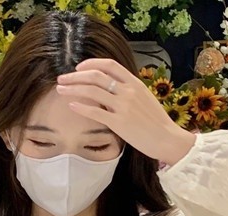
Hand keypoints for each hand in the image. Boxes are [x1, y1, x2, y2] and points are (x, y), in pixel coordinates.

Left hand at [56, 58, 195, 165]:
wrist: (167, 139)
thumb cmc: (156, 123)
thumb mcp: (144, 100)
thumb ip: (128, 93)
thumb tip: (109, 91)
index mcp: (135, 83)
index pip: (110, 65)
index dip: (91, 64)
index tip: (79, 68)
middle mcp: (128, 91)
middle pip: (96, 76)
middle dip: (75, 76)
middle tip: (62, 78)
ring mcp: (123, 106)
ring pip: (92, 91)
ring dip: (73, 88)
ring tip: (60, 90)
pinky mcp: (119, 123)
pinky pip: (95, 111)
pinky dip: (81, 107)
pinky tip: (71, 106)